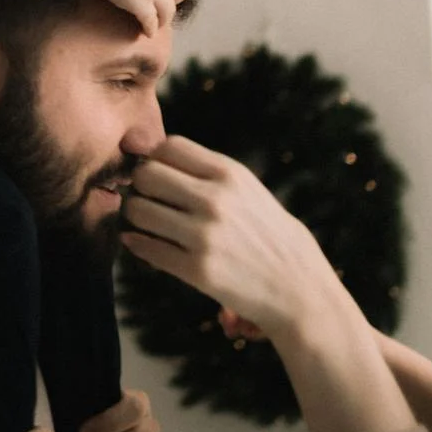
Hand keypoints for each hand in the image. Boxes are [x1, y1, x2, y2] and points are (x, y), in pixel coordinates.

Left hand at [121, 135, 332, 340]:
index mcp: (228, 174)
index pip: (168, 146)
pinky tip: (143, 244)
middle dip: (140, 185)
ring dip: (134, 216)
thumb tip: (150, 156)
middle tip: (146, 198)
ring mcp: (205, 235)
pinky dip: (138, 244)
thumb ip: (204, 170)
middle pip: (146, 174)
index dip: (155, 158)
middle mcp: (215, 200)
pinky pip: (146, 248)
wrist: (297, 285)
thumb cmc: (264, 231)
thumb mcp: (245, 187)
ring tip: (144, 223)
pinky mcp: (198, 270)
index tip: (157, 173)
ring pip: (138, 210)